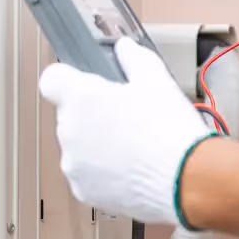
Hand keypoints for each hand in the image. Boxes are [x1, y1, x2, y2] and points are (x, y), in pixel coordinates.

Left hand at [39, 39, 211, 226]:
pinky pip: (86, 174)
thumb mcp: (157, 81)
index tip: (87, 86)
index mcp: (79, 97)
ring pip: (78, 146)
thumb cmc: (170, 132)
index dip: (68, 80)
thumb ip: (134, 58)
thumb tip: (125, 48)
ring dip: (97, 145)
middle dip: (92, 114)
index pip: (51, 79)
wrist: (187, 182)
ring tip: (134, 147)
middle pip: (70, 114)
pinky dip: (103, 173)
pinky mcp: (82, 190)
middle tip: (126, 118)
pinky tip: (131, 170)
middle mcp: (68, 130)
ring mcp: (73, 162)